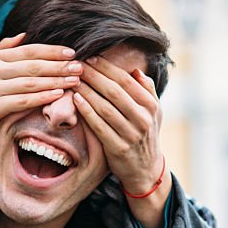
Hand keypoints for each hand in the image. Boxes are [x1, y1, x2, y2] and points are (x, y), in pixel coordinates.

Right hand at [0, 33, 80, 142]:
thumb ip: (5, 48)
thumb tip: (24, 34)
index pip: (30, 50)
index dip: (52, 51)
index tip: (72, 53)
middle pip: (34, 65)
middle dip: (60, 66)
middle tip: (80, 67)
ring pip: (32, 82)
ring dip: (56, 81)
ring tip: (75, 81)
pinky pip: (24, 100)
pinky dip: (43, 97)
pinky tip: (58, 95)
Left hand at [71, 56, 163, 192]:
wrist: (145, 170)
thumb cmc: (145, 134)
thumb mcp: (154, 112)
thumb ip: (147, 90)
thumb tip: (135, 70)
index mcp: (150, 105)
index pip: (126, 81)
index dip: (107, 68)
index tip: (90, 58)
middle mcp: (143, 119)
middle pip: (115, 92)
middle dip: (94, 76)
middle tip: (77, 66)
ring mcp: (131, 135)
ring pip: (105, 108)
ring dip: (87, 91)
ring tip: (73, 79)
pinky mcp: (118, 148)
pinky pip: (99, 126)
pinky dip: (87, 111)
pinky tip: (76, 99)